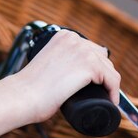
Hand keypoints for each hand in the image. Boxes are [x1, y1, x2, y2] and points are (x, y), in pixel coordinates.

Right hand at [0, 30, 120, 137]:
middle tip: (99, 92)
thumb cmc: (30, 88)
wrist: (23, 95)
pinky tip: (111, 101)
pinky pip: (113, 80)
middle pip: (102, 57)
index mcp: (64, 36)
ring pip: (109, 69)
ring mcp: (83, 51)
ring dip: (109, 84)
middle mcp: (75, 39)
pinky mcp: (90, 65)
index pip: (91, 49)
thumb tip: (71, 75)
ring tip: (104, 98)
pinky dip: (114, 92)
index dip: (96, 68)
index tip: (96, 83)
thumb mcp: (48, 64)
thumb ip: (59, 62)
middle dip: (103, 75)